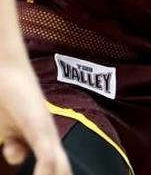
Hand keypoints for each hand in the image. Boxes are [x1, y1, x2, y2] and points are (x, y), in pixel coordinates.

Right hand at [0, 57, 70, 174]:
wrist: (4, 70)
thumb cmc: (4, 99)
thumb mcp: (5, 130)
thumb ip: (13, 145)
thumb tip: (16, 159)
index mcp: (41, 143)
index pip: (54, 172)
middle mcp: (49, 141)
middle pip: (60, 172)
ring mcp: (46, 133)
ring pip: (59, 169)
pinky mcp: (40, 126)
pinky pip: (47, 154)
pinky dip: (49, 171)